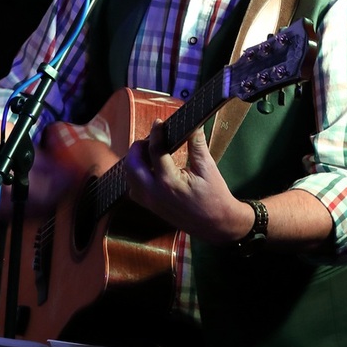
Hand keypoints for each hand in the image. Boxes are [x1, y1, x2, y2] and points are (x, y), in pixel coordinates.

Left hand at [124, 120, 254, 243]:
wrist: (216, 224)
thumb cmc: (215, 196)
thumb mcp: (208, 168)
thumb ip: (197, 145)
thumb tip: (193, 125)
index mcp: (170, 181)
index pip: (155, 151)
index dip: (156, 133)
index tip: (158, 122)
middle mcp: (155, 192)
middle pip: (132, 164)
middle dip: (138, 148)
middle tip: (151, 139)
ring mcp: (151, 202)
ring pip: (129, 177)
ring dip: (135, 162)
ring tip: (149, 152)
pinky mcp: (151, 207)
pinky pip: (134, 189)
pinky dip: (136, 176)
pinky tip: (149, 170)